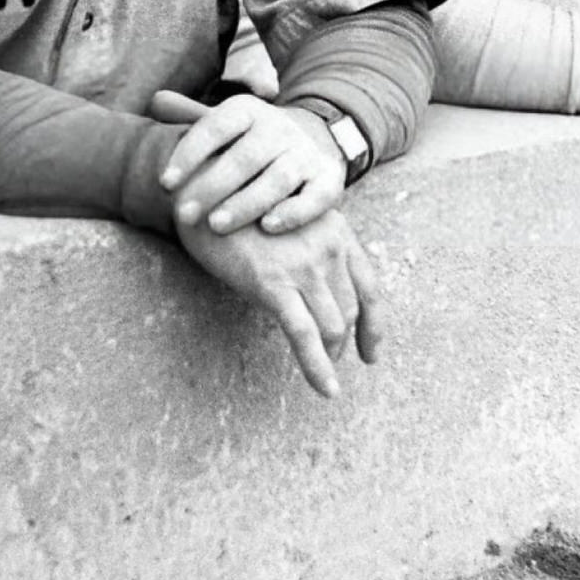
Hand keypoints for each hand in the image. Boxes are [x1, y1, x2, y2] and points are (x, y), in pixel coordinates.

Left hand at [152, 88, 345, 234]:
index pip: (215, 127)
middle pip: (244, 157)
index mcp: (248, 111)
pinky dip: (293, 212)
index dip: (189, 154)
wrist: (316, 138)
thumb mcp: (227, 124)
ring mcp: (305, 154)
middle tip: (184, 215)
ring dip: (246, 202)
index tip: (164, 183)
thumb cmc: (253, 140)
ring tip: (217, 225)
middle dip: (212, 186)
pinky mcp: (328, 180)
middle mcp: (278, 128)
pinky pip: (314, 197)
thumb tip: (154, 100)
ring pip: (277, 178)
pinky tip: (268, 227)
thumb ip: (191, 117)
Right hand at [175, 205, 379, 397]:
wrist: (204, 189)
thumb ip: (312, 246)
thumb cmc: (242, 206)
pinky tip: (325, 390)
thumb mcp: (289, 218)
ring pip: (333, 326)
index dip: (375, 324)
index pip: (370, 285)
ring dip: (329, 354)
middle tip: (332, 360)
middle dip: (344, 341)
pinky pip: (305, 336)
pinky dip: (318, 368)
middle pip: (349, 309)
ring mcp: (303, 265)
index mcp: (336, 229)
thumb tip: (321, 289)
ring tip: (322, 370)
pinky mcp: (274, 284)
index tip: (371, 353)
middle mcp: (328, 245)